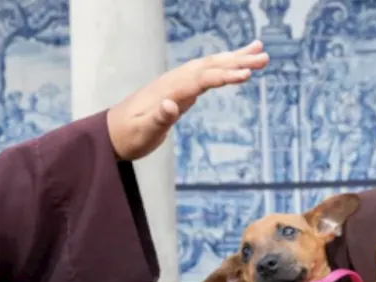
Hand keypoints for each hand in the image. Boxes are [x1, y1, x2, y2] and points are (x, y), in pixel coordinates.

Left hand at [107, 40, 268, 160]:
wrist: (111, 133)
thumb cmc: (128, 136)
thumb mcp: (142, 132)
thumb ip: (158, 119)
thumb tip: (171, 105)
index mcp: (168, 91)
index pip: (201, 79)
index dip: (224, 76)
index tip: (246, 75)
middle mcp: (174, 81)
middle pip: (210, 65)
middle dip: (237, 60)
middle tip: (265, 57)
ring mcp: (177, 82)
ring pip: (210, 64)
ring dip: (235, 57)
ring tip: (260, 51)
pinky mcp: (180, 88)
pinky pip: (206, 72)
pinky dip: (223, 65)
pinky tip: (236, 63)